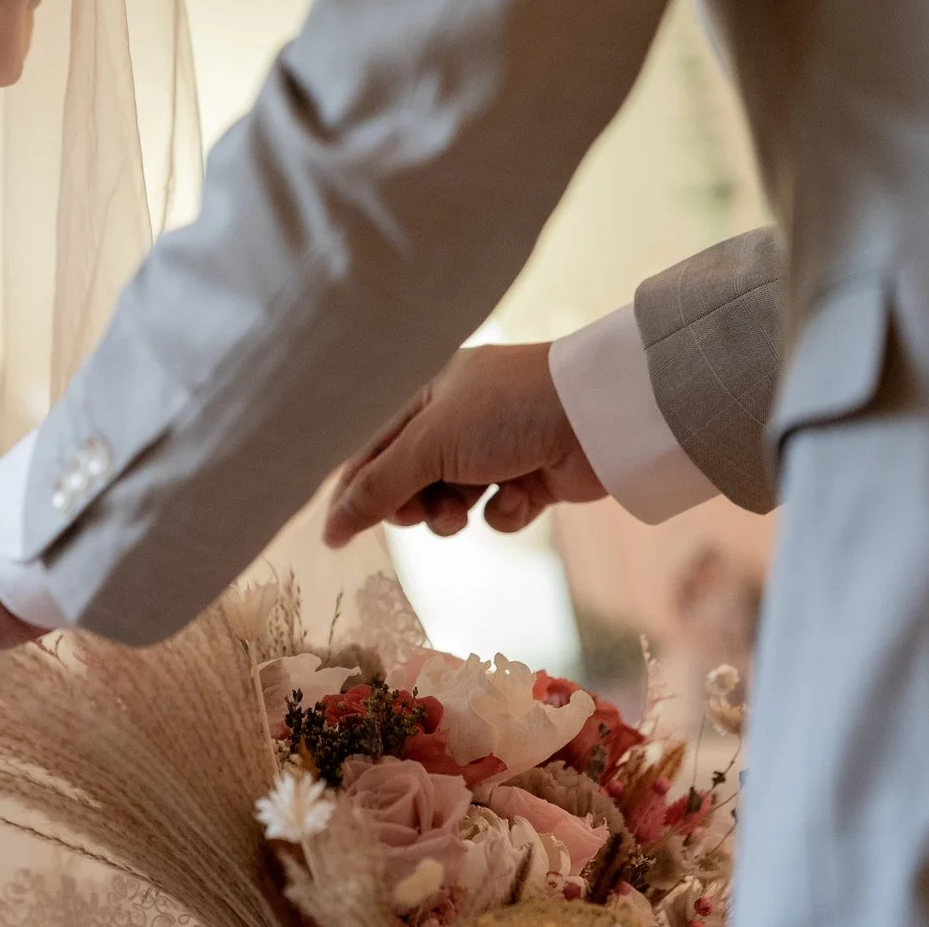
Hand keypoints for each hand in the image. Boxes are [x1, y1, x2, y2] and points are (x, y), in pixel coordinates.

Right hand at [322, 340, 606, 546]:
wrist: (597, 416)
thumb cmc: (503, 412)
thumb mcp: (429, 445)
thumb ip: (378, 487)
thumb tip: (331, 527)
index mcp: (429, 392)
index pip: (375, 447)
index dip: (355, 489)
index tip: (336, 535)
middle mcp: (461, 417)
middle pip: (412, 478)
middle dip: (412, 503)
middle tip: (417, 513)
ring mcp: (498, 448)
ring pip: (453, 499)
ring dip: (453, 512)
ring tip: (464, 512)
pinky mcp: (532, 477)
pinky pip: (499, 510)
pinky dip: (505, 511)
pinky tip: (520, 497)